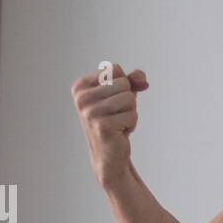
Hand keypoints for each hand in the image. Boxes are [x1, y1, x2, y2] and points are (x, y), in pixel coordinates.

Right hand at [71, 63, 148, 184]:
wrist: (110, 153)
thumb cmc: (116, 120)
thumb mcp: (123, 95)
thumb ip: (132, 80)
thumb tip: (142, 78)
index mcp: (80, 87)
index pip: (114, 68)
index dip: (123, 84)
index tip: (113, 101)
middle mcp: (81, 98)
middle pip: (123, 83)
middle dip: (128, 100)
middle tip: (117, 114)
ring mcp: (89, 112)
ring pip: (129, 98)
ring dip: (131, 112)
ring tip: (118, 123)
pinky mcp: (102, 126)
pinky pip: (132, 115)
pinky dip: (131, 124)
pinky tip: (119, 132)